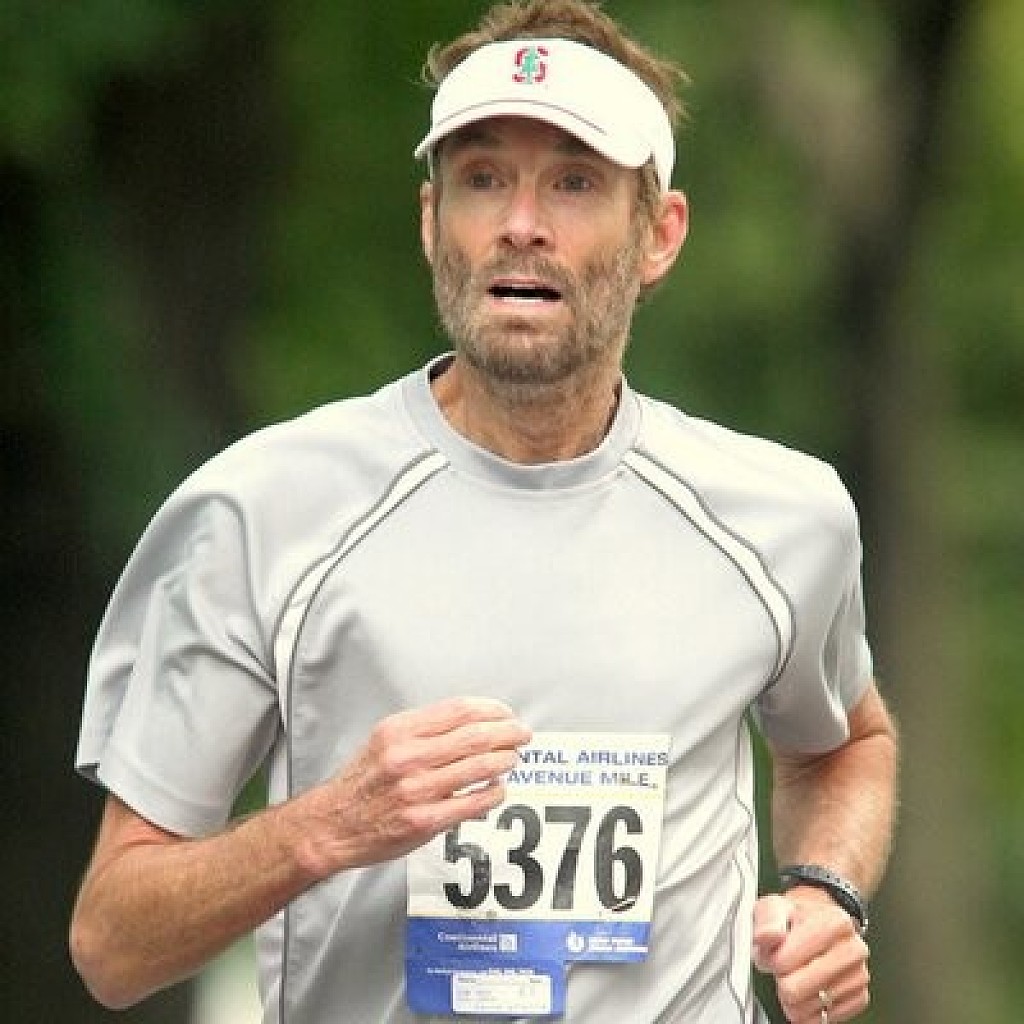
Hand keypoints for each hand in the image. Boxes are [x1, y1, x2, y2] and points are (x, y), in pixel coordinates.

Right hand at [297, 697, 531, 875]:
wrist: (331, 826)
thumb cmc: (361, 783)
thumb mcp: (384, 740)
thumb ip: (423, 730)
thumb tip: (471, 722)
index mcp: (399, 731)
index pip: (458, 710)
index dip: (491, 709)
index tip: (506, 712)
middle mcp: (407, 757)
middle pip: (474, 736)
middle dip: (507, 733)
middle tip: (522, 734)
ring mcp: (415, 790)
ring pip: (478, 767)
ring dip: (504, 761)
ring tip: (513, 759)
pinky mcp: (423, 821)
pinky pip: (471, 804)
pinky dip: (492, 794)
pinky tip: (498, 789)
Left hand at [752, 891, 870, 1022]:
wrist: (817, 920)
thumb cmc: (795, 917)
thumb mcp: (774, 907)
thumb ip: (767, 923)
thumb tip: (766, 936)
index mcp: (834, 923)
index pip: (785, 962)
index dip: (771, 961)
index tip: (774, 952)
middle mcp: (852, 950)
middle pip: (796, 990)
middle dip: (781, 981)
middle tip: (783, 967)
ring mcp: (859, 975)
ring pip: (809, 1008)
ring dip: (794, 998)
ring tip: (796, 975)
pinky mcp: (860, 997)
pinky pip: (824, 1020)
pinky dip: (809, 1011)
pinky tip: (808, 990)